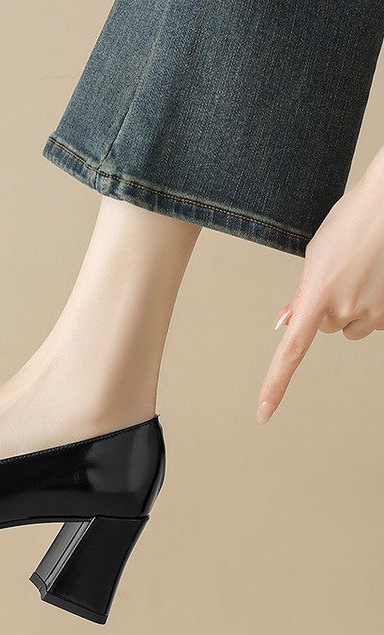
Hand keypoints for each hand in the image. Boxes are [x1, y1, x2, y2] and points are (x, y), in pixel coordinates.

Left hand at [256, 162, 383, 423]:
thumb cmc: (353, 221)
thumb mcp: (316, 255)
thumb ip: (300, 294)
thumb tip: (285, 324)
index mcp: (315, 294)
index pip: (290, 351)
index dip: (275, 384)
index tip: (263, 413)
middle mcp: (345, 308)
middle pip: (325, 327)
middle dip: (328, 308)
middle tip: (341, 274)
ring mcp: (375, 311)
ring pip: (352, 325)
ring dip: (353, 307)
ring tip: (363, 272)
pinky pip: (377, 319)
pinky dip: (376, 304)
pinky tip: (379, 276)